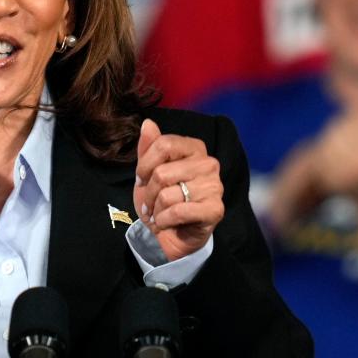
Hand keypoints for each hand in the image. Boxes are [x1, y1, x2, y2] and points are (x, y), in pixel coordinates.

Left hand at [134, 119, 224, 260]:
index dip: (144, 165)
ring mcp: (215, 186)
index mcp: (194, 148)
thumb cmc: (161, 200)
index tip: (141, 180)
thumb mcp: (149, 173)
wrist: (171, 235)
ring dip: (155, 210)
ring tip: (159, 214)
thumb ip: (149, 147)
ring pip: (167, 194)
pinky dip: (164, 221)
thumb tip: (147, 122)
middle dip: (148, 193)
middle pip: (162, 172)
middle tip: (150, 203)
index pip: (163, 144)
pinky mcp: (216, 209)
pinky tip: (167, 223)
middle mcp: (208, 164)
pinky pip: (178, 211)